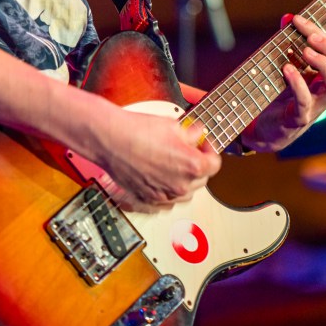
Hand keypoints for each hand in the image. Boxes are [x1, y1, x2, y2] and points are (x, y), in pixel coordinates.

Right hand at [92, 105, 221, 211]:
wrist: (110, 140)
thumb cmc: (137, 131)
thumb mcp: (173, 124)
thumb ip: (192, 133)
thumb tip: (198, 135)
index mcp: (192, 166)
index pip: (215, 164)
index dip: (210, 150)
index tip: (204, 144)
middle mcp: (180, 185)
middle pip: (202, 180)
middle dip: (199, 164)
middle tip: (189, 150)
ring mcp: (164, 196)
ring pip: (186, 193)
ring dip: (186, 180)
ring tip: (175, 164)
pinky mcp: (148, 200)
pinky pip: (167, 201)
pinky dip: (169, 191)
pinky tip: (162, 177)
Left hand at [240, 13, 325, 152]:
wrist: (263, 130)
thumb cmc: (278, 96)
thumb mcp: (283, 66)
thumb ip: (287, 42)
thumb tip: (288, 17)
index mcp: (325, 78)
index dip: (324, 34)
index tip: (300, 19)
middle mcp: (325, 92)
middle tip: (310, 36)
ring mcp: (315, 107)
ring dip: (323, 64)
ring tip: (304, 50)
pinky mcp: (298, 119)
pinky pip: (305, 102)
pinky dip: (297, 83)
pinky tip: (287, 69)